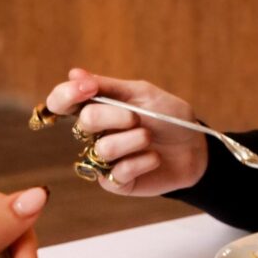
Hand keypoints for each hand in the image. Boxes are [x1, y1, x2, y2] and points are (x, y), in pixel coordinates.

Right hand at [46, 68, 207, 194]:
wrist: (196, 148)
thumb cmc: (170, 118)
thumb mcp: (142, 94)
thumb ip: (108, 86)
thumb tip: (73, 73)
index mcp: (97, 107)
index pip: (62, 102)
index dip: (66, 95)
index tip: (88, 89)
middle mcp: (96, 134)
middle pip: (86, 122)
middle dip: (115, 116)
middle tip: (137, 117)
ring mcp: (104, 160)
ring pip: (103, 149)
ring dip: (133, 140)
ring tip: (150, 138)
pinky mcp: (117, 183)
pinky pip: (117, 173)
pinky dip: (140, 162)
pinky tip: (154, 158)